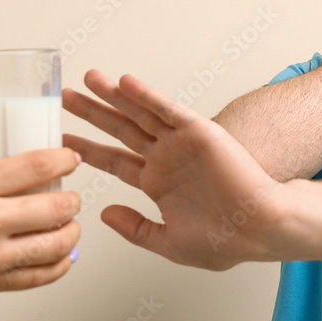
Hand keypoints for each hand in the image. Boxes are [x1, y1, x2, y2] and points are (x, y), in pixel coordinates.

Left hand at [63, 71, 285, 270]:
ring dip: (114, 95)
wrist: (259, 228)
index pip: (114, 162)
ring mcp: (181, 144)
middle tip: (65, 98)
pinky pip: (167, 109)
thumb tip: (104, 214)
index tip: (62, 143)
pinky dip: (146, 95)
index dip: (87, 151)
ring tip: (88, 78)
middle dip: (92, 114)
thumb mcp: (169, 242)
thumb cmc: (225, 240)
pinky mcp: (199, 132)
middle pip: (120, 130)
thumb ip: (135, 229)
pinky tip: (125, 83)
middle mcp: (166, 159)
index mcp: (158, 184)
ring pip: (140, 113)